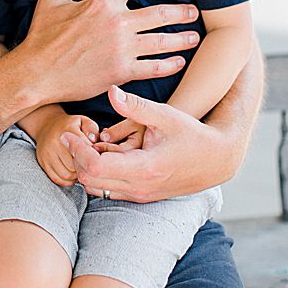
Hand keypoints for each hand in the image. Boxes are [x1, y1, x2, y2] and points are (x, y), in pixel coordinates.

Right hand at [19, 0, 198, 104]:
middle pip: (159, 13)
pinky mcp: (121, 72)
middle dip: (180, 12)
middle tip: (194, 11)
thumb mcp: (50, 0)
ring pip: (162, 41)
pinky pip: (153, 68)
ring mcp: (122, 49)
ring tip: (194, 37)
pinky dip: (169, 65)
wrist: (37, 73)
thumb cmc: (42, 37)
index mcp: (102, 4)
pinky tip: (178, 62)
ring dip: (182, 39)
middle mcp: (117, 24)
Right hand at [34, 113, 98, 186]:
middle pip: (75, 165)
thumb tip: (94, 141)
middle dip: (84, 168)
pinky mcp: (42, 162)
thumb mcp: (82, 121)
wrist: (45, 125)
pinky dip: (67, 180)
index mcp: (67, 130)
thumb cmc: (68, 126)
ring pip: (66, 175)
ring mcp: (47, 153)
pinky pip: (57, 179)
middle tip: (88, 164)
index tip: (95, 156)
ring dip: (76, 176)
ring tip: (79, 168)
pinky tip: (71, 173)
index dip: (93, 156)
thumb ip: (92, 129)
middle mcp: (54, 142)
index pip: (84, 149)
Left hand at [61, 86, 230, 201]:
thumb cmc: (192, 134)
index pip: (94, 166)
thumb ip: (135, 106)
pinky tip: (103, 154)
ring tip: (89, 144)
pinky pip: (108, 190)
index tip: (70, 133)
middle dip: (77, 157)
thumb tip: (111, 91)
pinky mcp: (142, 196)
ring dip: (86, 167)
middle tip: (75, 136)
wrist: (218, 160)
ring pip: (96, 188)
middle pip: (89, 179)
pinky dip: (98, 174)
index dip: (76, 149)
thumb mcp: (165, 115)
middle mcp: (140, 187)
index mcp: (144, 168)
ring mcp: (141, 195)